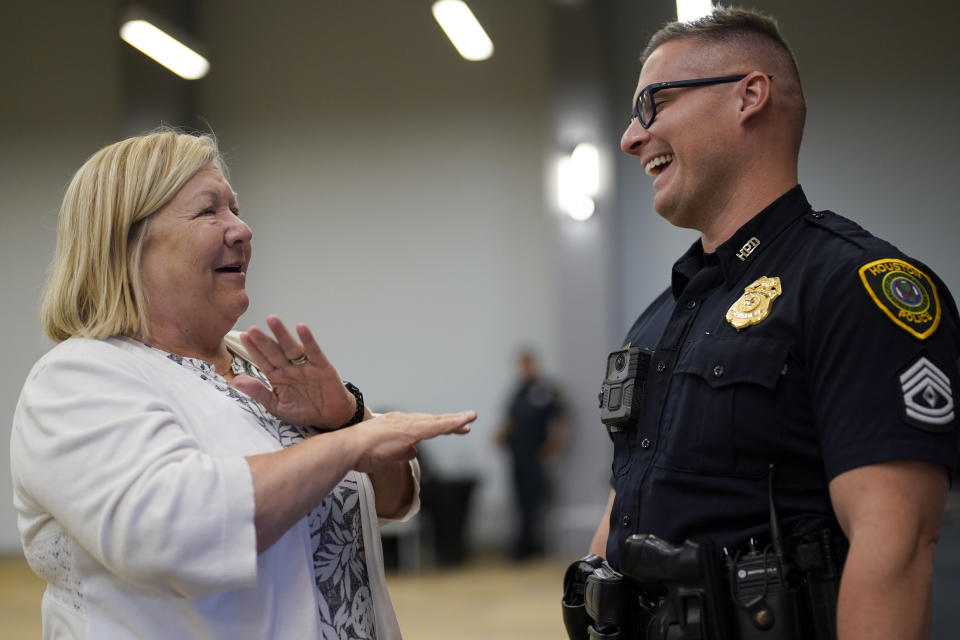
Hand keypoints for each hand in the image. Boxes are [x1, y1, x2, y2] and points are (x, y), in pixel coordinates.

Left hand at [231, 315, 355, 427]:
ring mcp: (305, 366)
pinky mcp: (322, 366)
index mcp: (278, 376)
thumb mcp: (277, 406)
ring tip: (272, 320)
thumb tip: (235, 381)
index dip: (253, 349)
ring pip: (291, 348)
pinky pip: (314, 351)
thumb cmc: (304, 411)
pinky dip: (308, 340)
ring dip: (282, 334)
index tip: (243, 336)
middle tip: (252, 328)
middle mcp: (290, 368)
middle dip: (263, 340)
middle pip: (274, 351)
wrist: (330, 418)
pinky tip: (301, 328)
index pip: (263, 360)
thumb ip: (258, 392)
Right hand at [352, 410, 476, 472]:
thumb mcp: (384, 454)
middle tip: (467, 422)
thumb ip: (401, 452)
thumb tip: (414, 452)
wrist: (349, 447)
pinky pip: (437, 426)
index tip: (449, 428)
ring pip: (437, 422)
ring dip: (455, 420)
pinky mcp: (412, 430)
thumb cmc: (359, 452)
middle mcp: (403, 420)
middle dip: (450, 422)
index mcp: (395, 425)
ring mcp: (408, 424)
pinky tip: (463, 423)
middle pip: (431, 421)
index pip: (421, 425)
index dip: (436, 426)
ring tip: (470, 418)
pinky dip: (452, 423)